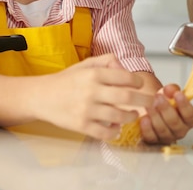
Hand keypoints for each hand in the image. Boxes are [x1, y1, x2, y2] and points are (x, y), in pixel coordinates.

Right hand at [37, 54, 154, 140]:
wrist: (41, 96)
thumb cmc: (65, 81)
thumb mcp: (85, 64)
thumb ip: (106, 60)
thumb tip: (124, 67)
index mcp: (93, 74)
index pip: (124, 76)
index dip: (138, 81)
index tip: (141, 84)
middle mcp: (91, 91)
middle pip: (126, 96)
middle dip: (144, 100)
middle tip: (151, 102)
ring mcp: (86, 109)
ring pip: (118, 116)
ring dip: (131, 116)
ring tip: (134, 115)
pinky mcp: (81, 125)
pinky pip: (104, 132)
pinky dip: (114, 131)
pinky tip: (117, 127)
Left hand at [139, 84, 192, 144]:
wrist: (152, 109)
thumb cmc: (164, 102)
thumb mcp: (170, 93)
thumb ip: (172, 89)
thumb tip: (170, 89)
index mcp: (188, 119)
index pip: (190, 115)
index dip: (184, 105)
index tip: (177, 94)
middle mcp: (180, 130)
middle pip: (175, 123)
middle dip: (165, 109)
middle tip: (158, 97)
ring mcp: (167, 137)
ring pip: (162, 130)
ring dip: (155, 116)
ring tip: (149, 105)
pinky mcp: (154, 141)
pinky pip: (151, 137)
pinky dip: (147, 128)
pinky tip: (144, 118)